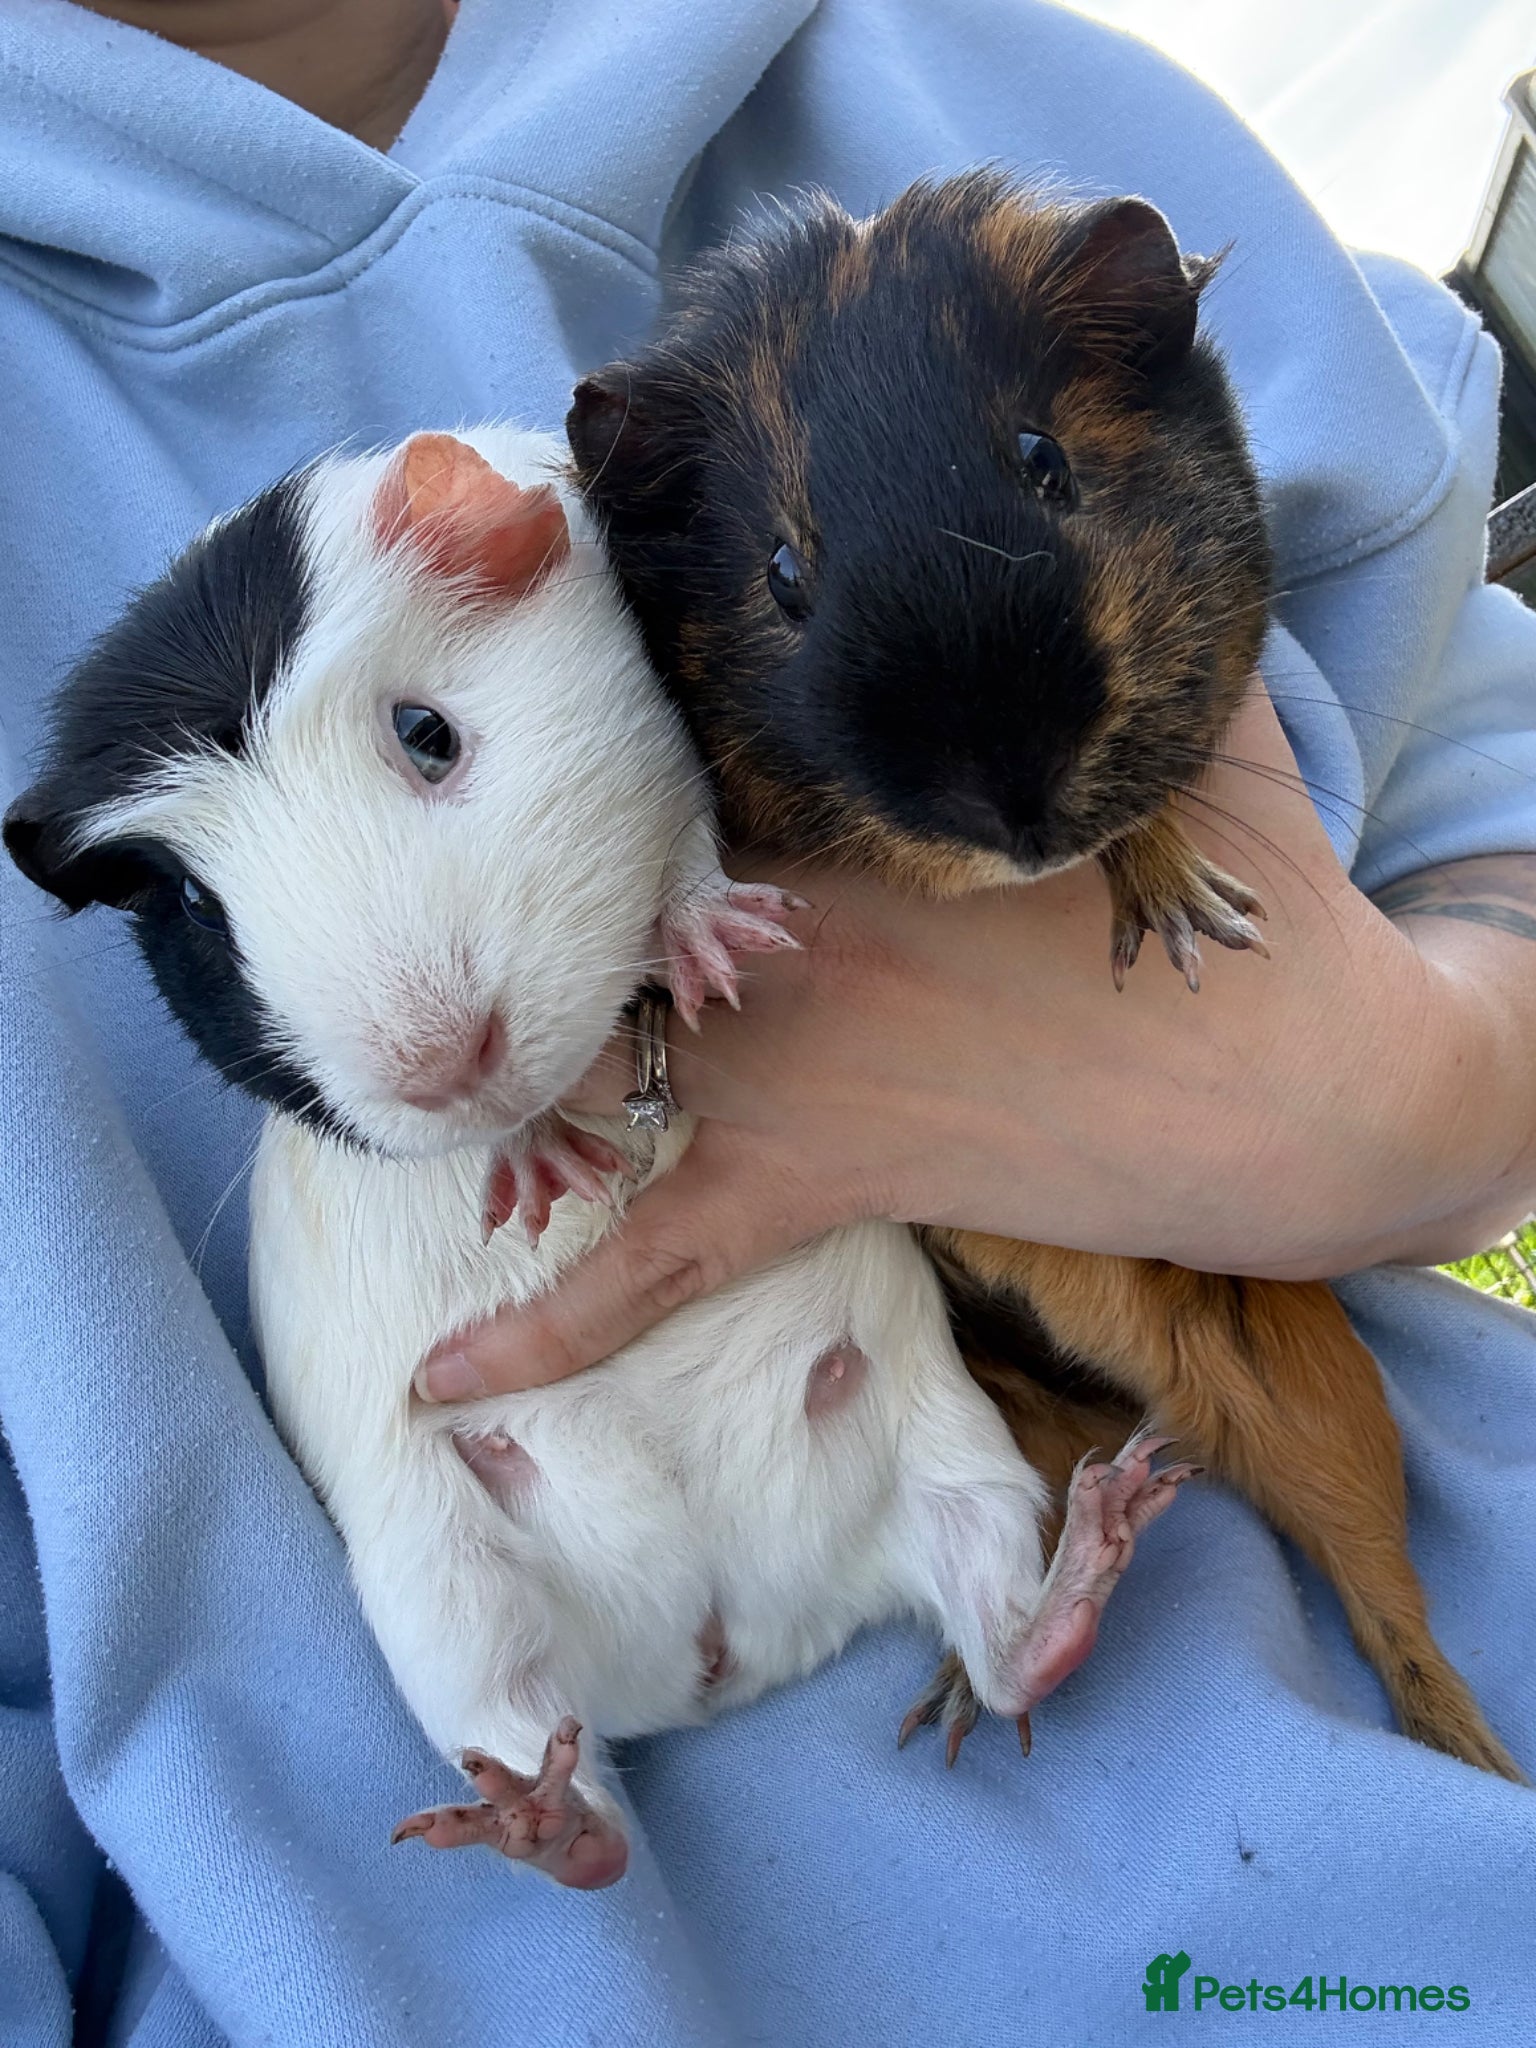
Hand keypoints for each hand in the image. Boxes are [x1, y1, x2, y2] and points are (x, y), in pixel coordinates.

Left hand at [417, 682, 1528, 1400]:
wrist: (1302, 1098)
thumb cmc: (1251, 910)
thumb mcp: (1193, 727)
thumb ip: (1125, 631)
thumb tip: (1134, 498)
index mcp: (854, 820)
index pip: (673, 749)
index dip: (592, 712)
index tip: (526, 655)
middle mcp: (788, 943)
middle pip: (593, 896)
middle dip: (511, 868)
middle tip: (431, 821)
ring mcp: (783, 1075)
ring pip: (588, 1048)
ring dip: (493, 1046)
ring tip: (382, 1039)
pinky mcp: (810, 1184)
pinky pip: (658, 1266)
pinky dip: (552, 1330)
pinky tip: (436, 1388)